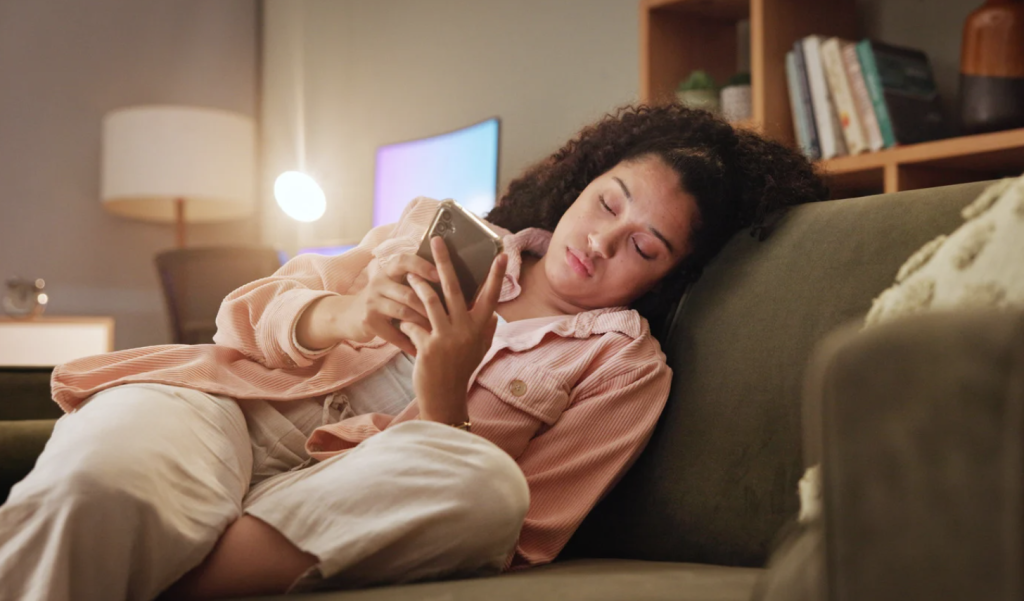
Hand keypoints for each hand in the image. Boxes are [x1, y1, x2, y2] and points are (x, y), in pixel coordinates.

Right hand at [347, 251, 440, 355]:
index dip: (422, 266)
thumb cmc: (383, 300)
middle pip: (408, 292)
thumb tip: (449, 281)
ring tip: (438, 332)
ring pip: (403, 312)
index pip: (404, 261)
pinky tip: (420, 350)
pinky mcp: (368, 321)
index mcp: (389, 270)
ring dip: (422, 324)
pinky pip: (393, 333)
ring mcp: (372, 302)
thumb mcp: (394, 284)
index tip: (440, 273)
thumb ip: (414, 281)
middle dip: (430, 306)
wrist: (349, 316)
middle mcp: (379, 283)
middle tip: (449, 316)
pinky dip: (408, 343)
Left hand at [399, 236, 507, 423]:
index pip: (491, 296)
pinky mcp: (428, 347)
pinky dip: (407, 322)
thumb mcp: (479, 349)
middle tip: (438, 240)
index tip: (501, 254)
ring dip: (418, 284)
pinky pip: (413, 324)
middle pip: (454, 288)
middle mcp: (466, 329)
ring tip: (410, 272)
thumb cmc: (462, 371)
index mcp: (480, 327)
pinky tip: (401, 323)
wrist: (444, 398)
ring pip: (429, 300)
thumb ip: (486, 330)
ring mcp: (446, 338)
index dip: (496, 275)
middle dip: (444, 261)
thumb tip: (493, 314)